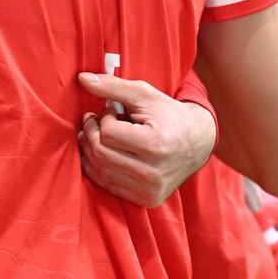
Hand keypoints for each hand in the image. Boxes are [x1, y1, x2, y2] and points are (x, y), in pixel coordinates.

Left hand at [77, 71, 215, 206]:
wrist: (196, 143)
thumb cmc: (167, 114)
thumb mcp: (143, 94)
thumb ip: (112, 86)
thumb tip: (81, 78)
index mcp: (155, 145)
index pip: (107, 133)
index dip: (103, 117)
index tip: (111, 110)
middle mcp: (153, 173)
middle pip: (100, 153)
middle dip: (90, 132)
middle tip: (95, 120)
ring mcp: (150, 191)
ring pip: (99, 171)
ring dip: (90, 149)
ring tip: (98, 134)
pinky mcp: (147, 200)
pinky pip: (108, 185)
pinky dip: (97, 166)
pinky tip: (103, 151)